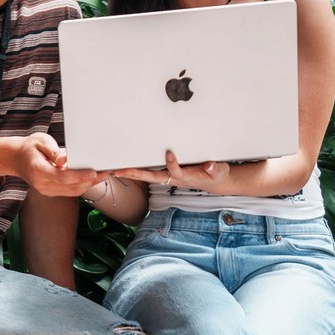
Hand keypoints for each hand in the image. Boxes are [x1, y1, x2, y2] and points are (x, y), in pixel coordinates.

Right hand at [13, 133, 102, 196]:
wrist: (16, 159)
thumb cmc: (29, 147)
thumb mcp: (40, 141)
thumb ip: (53, 151)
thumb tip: (64, 159)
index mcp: (38, 170)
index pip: (62, 176)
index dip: (80, 176)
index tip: (94, 172)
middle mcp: (41, 184)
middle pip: (71, 187)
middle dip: (90, 181)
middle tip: (106, 173)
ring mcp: (46, 190)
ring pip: (72, 191)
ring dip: (88, 184)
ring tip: (102, 175)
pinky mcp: (50, 192)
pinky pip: (69, 191)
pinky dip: (81, 185)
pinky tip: (90, 178)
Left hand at [113, 150, 228, 191]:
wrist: (213, 181)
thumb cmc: (215, 174)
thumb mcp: (219, 171)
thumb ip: (215, 168)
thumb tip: (210, 165)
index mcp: (186, 176)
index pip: (176, 170)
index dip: (172, 163)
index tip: (169, 153)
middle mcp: (173, 178)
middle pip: (152, 177)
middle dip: (136, 174)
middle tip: (120, 171)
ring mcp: (168, 176)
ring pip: (147, 176)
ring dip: (131, 174)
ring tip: (115, 171)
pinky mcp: (166, 173)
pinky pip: (148, 173)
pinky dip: (136, 172)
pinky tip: (125, 170)